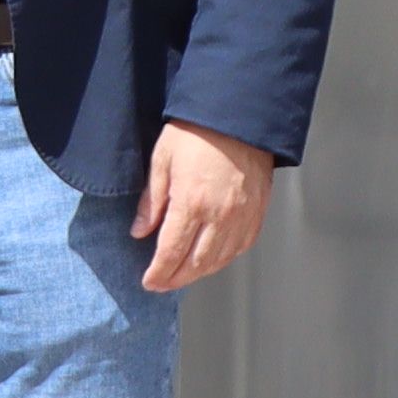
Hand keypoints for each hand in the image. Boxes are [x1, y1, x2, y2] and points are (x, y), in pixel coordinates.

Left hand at [127, 120, 276, 293]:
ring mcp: (242, 215)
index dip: (159, 273)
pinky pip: (241, 246)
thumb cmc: (198, 130)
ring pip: (220, 260)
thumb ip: (151, 200)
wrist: (240, 113)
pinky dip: (225, 258)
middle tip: (162, 284)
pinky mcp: (258, 211)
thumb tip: (140, 231)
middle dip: (176, 279)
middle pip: (196, 263)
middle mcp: (219, 215)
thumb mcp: (162, 159)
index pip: (171, 253)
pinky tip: (213, 258)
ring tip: (184, 274)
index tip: (149, 282)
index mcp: (191, 202)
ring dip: (200, 272)